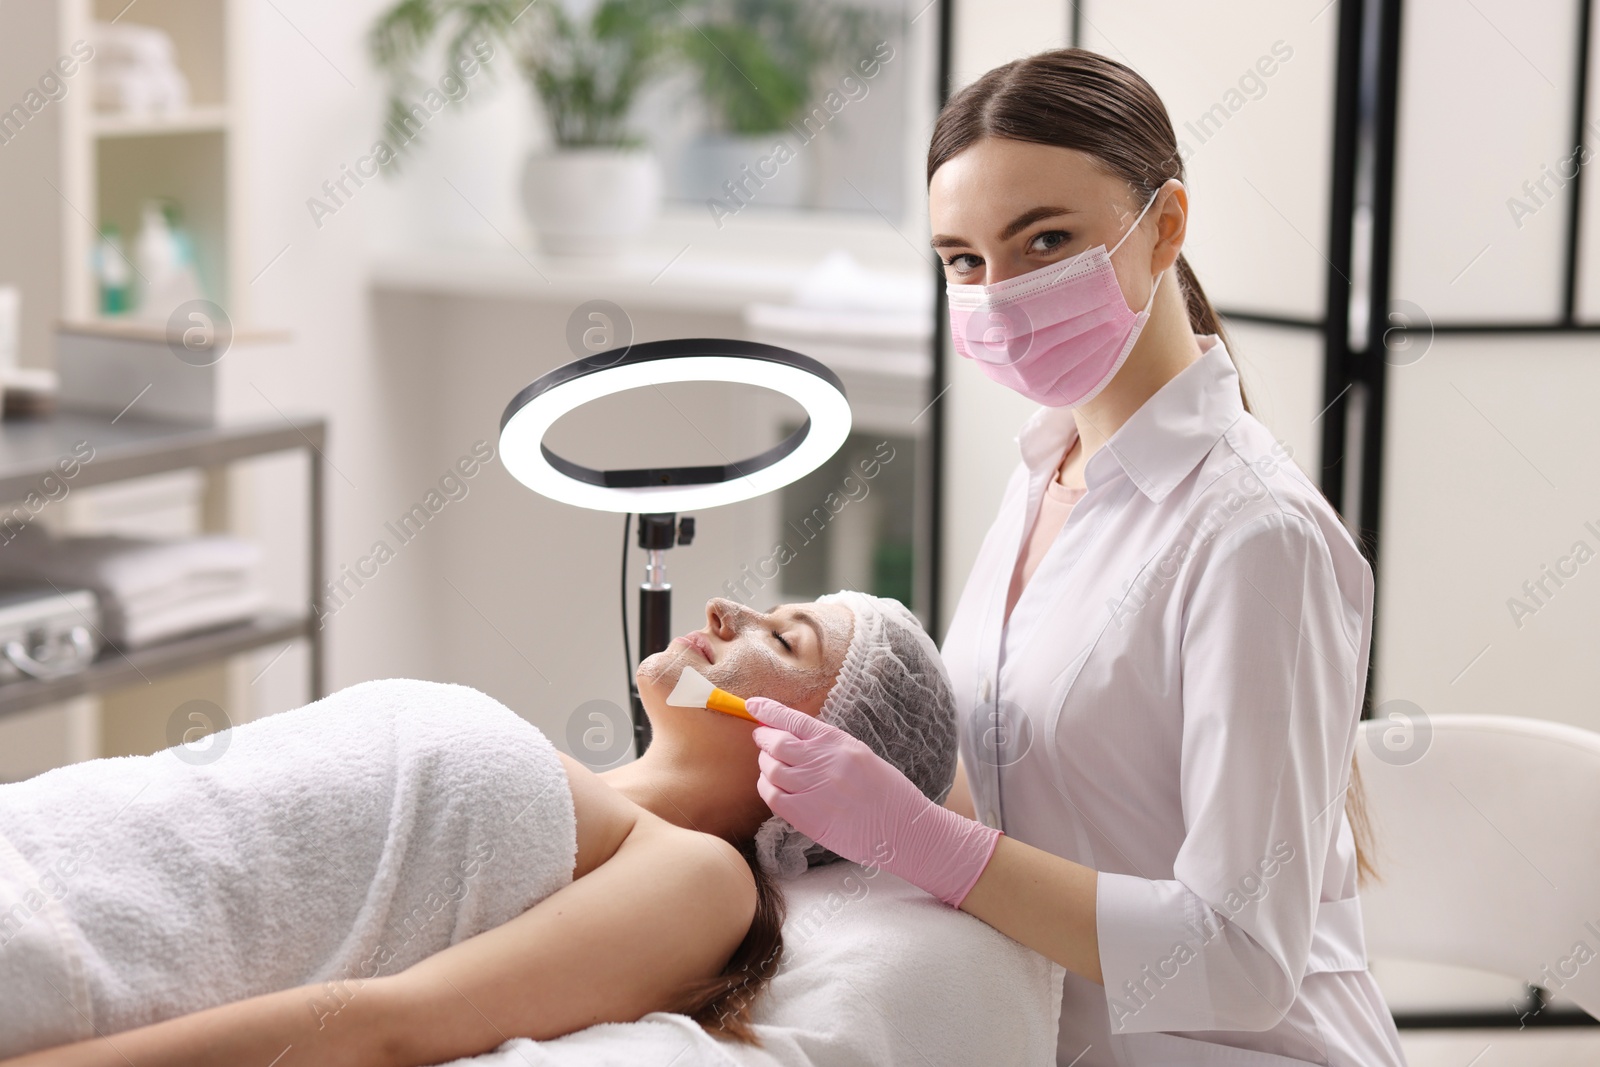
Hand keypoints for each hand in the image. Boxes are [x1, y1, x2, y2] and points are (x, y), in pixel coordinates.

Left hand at [748, 697, 1001, 907]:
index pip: (794, 720)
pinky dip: (767, 788)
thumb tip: (793, 737)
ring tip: (770, 764)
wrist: (902, 830)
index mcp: (839, 743)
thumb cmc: (886, 792)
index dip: (769, 711)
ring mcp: (813, 789)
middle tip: (761, 738)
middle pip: (777, 743)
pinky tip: (774, 787)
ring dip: (765, 764)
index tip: (753, 704)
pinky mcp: (806, 816)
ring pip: (771, 769)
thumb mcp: (860, 755)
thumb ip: (827, 746)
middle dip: (764, 739)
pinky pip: (773, 797)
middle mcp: (824, 762)